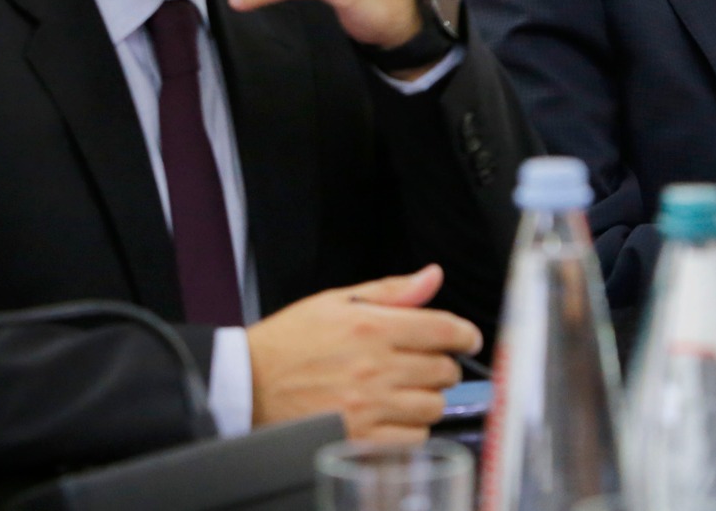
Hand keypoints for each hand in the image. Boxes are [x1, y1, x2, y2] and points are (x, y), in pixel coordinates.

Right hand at [247, 264, 480, 438]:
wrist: (247, 386)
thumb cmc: (288, 343)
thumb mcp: (336, 302)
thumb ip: (391, 291)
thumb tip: (432, 276)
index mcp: (373, 328)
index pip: (444, 329)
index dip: (466, 334)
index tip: (468, 339)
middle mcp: (376, 367)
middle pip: (445, 370)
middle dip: (442, 365)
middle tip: (427, 365)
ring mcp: (369, 407)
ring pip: (433, 407)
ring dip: (428, 399)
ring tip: (407, 391)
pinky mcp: (359, 439)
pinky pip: (412, 440)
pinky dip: (411, 430)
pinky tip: (394, 417)